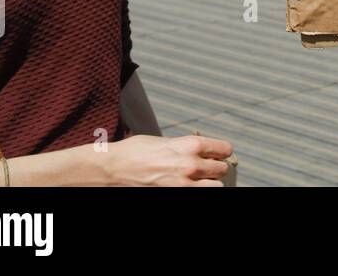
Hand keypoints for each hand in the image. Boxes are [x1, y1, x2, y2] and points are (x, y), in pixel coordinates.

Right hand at [102, 134, 232, 186]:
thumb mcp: (165, 141)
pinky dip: (197, 190)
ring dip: (209, 182)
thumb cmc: (135, 152)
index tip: (218, 153)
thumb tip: (200, 150)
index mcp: (190, 145)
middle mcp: (191, 164)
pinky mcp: (176, 196)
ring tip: (199, 180)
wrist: (113, 168)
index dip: (222, 151)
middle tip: (207, 168)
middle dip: (215, 168)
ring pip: (216, 186)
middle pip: (221, 169)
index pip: (224, 148)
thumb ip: (185, 146)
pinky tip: (189, 186)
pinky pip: (199, 195)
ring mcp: (183, 184)